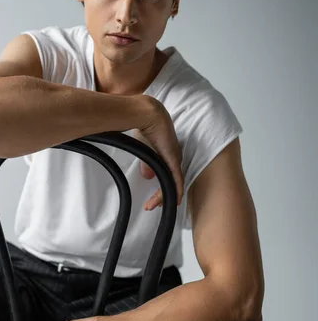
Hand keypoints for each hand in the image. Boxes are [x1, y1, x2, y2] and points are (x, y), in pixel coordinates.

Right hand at [134, 96, 183, 210]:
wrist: (148, 115)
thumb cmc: (144, 125)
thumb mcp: (143, 148)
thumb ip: (147, 162)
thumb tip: (147, 177)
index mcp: (166, 153)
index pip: (165, 174)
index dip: (159, 186)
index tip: (151, 197)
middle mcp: (173, 157)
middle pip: (169, 181)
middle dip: (160, 196)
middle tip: (150, 205)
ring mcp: (175, 159)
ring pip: (172, 183)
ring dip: (162, 196)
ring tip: (152, 205)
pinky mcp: (174, 160)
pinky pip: (177, 180)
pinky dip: (176, 191)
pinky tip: (175, 201)